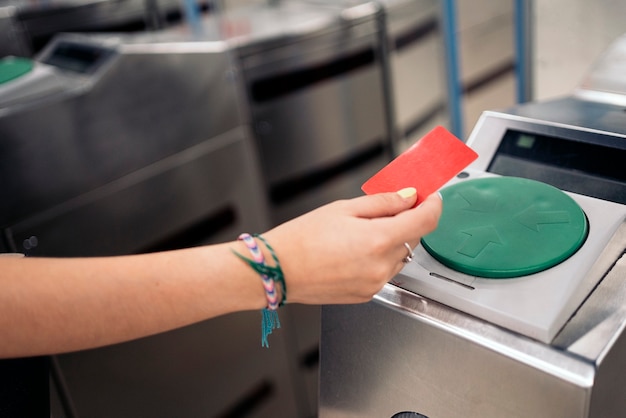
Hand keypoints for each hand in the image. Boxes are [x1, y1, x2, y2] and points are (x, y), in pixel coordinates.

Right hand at [263, 188, 441, 304]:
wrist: (278, 270)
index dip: (433, 205)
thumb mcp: (343, 209)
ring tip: (359, 233)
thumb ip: (383, 203)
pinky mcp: (366, 295)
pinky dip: (378, 258)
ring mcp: (375, 283)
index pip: (425, 221)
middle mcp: (381, 266)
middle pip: (413, 238)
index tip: (430, 197)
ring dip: (391, 242)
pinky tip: (353, 251)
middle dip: (405, 221)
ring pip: (399, 257)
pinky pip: (384, 272)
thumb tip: (408, 198)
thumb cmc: (301, 239)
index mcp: (378, 239)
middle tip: (384, 209)